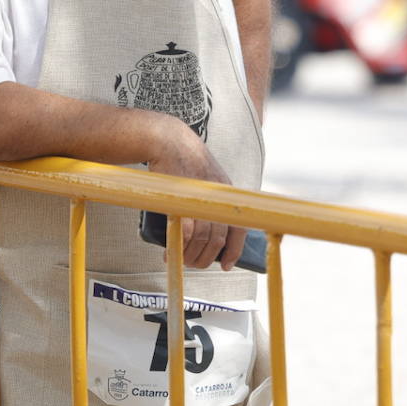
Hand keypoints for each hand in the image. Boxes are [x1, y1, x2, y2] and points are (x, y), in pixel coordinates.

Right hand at [146, 118, 247, 270]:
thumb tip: (204, 236)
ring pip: (202, 238)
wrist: (167, 139)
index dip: (234, 250)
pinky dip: (179, 246)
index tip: (228, 265)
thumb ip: (208, 203)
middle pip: (218, 238)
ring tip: (181, 260)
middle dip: (207, 258)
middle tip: (194, 264)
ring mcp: (200, 197)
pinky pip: (185, 231)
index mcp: (227, 192)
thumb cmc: (182, 163)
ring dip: (191, 255)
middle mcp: (217, 195)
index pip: (240, 227)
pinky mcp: (181, 198)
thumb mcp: (204, 180)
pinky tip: (172, 252)